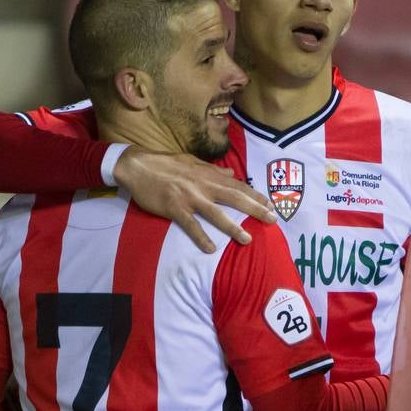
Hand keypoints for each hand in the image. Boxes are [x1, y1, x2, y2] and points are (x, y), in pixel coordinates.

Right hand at [113, 147, 275, 251]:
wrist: (137, 165)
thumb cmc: (165, 163)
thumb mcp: (192, 161)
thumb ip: (213, 168)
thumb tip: (231, 172)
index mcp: (208, 174)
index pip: (238, 185)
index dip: (256, 195)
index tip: (272, 204)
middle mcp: (203, 185)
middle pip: (235, 198)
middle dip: (255, 209)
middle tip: (273, 220)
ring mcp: (189, 197)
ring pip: (216, 213)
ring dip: (232, 227)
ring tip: (247, 239)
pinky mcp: (174, 207)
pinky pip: (190, 225)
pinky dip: (201, 237)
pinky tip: (211, 249)